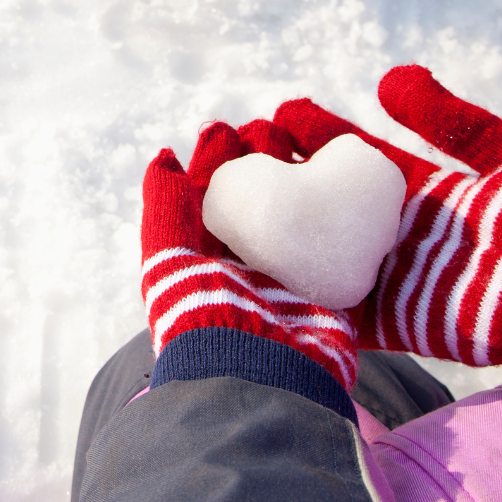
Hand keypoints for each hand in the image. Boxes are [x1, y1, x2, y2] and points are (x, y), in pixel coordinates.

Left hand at [141, 118, 358, 391]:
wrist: (260, 374)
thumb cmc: (203, 315)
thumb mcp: (169, 260)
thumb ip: (164, 210)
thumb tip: (163, 157)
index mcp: (206, 261)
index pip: (211, 197)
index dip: (216, 161)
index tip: (224, 129)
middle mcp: (247, 266)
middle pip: (256, 198)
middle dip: (259, 159)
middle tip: (265, 127)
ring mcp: (290, 275)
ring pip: (294, 208)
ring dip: (293, 171)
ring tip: (293, 135)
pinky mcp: (329, 284)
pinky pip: (334, 234)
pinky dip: (333, 200)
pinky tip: (337, 169)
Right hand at [274, 65, 501, 376]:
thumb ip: (450, 119)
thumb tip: (390, 77)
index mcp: (411, 192)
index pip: (351, 154)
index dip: (318, 132)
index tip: (284, 111)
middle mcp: (385, 231)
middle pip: (321, 195)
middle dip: (284, 169)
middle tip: (250, 144)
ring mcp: (379, 275)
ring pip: (311, 245)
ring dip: (273, 222)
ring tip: (238, 194)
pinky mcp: (380, 319)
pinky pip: (326, 301)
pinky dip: (291, 282)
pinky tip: (254, 260)